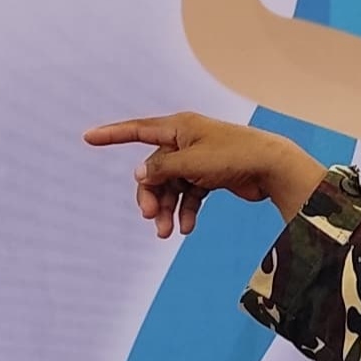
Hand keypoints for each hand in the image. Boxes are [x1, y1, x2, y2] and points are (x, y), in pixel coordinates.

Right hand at [81, 114, 332, 240]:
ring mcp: (197, 159)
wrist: (272, 168)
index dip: (112, 135)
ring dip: (167, 209)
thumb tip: (139, 174)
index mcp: (179, 128)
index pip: (138, 130)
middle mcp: (185, 141)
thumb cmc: (234, 156)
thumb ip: (162, 169)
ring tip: (165, 232)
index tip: (88, 138)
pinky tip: (187, 229)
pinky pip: (189, 195)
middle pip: (155, 170)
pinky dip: (186, 211)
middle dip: (151, 195)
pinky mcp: (209, 176)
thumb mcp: (192, 163)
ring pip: (171, 187)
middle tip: (149, 218)